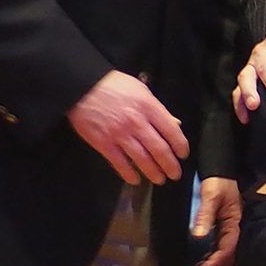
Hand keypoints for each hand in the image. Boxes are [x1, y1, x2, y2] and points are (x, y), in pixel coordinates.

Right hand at [68, 71, 187, 183]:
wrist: (82, 87)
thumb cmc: (113, 85)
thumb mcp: (141, 90)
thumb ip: (158, 109)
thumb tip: (174, 124)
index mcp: (149, 107)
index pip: (171, 131)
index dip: (180, 146)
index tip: (183, 155)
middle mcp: (137, 123)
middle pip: (159, 149)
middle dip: (170, 165)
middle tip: (175, 174)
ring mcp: (119, 135)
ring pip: (142, 159)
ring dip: (153, 172)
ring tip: (160, 179)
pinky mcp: (103, 143)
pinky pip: (119, 163)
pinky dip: (128, 173)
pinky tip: (135, 180)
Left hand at [185, 177, 241, 265]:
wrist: (221, 172)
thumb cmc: (218, 182)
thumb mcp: (211, 196)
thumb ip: (205, 215)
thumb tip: (197, 236)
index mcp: (234, 225)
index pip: (225, 252)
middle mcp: (234, 231)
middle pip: (226, 259)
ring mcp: (230, 231)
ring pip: (223, 257)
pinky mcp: (224, 230)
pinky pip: (219, 250)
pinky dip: (209, 260)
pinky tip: (198, 263)